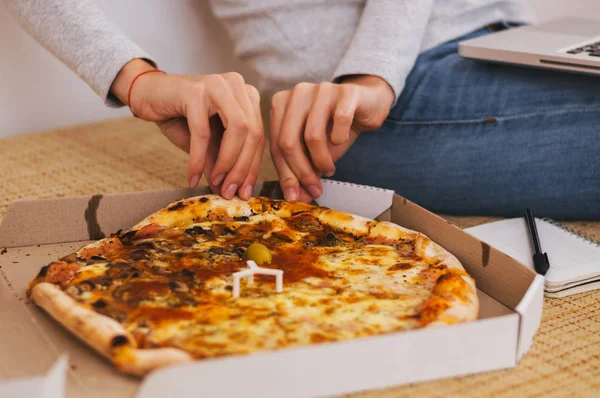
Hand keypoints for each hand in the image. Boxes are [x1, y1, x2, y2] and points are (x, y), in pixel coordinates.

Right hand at [110, 59, 264, 199]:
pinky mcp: (195, 91)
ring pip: (236, 130)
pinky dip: (199, 158)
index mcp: (247, 95)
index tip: (244, 192)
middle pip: (252, 132)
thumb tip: (232, 190)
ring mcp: (217, 84)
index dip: (253, 167)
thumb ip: (221, 160)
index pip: (258, 135)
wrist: (148, 94)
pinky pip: (203, 133)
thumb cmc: (180, 117)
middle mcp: (236, 85)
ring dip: (226, 162)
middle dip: (242, 168)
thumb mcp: (208, 142)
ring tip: (215, 183)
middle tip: (230, 192)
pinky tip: (193, 176)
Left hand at [269, 75, 393, 201]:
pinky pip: (340, 121)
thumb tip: (295, 198)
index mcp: (281, 104)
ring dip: (322, 160)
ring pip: (312, 135)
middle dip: (302, 172)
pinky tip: (341, 141)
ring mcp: (321, 89)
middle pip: (289, 141)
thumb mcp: (315, 151)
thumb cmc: (334, 128)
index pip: (276, 145)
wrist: (366, 105)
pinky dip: (341, 138)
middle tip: (315, 189)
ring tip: (329, 169)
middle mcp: (297, 93)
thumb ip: (302, 170)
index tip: (295, 197)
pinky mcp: (346, 92)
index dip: (285, 175)